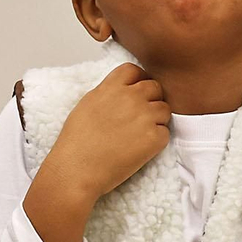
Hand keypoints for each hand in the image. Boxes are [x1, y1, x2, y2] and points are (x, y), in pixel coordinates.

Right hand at [25, 63, 169, 241]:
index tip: (137, 93)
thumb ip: (107, 94)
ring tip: (140, 135)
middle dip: (151, 100)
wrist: (76, 170)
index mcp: (111, 88)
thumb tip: (122, 92)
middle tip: (141, 118)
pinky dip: (157, 141)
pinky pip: (165, 133)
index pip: (134, 70)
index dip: (139, 80)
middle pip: (154, 87)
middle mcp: (130, 97)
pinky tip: (140, 150)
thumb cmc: (75, 143)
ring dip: (157, 120)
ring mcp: (144, 117)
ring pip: (164, 109)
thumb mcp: (87, 106)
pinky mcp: (154, 138)